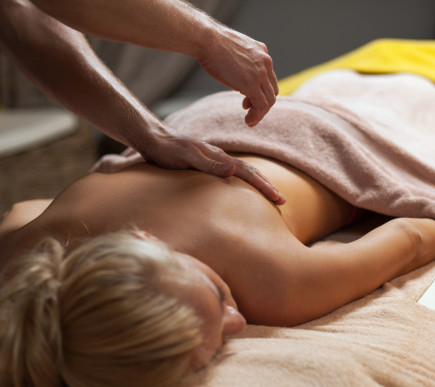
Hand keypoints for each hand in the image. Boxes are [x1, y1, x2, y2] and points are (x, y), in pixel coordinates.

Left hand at [138, 134, 285, 204]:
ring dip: (257, 183)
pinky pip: (231, 173)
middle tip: (281, 200)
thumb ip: (209, 164)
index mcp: (219, 157)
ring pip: (242, 172)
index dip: (264, 186)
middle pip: (250, 172)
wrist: (153, 138)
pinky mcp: (206, 164)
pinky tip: (241, 187)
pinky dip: (242, 180)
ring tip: (268, 194)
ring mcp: (214, 160)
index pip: (248, 173)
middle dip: (266, 186)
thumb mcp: (187, 157)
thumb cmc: (167, 150)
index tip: (279, 198)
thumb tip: (233, 171)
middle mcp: (220, 158)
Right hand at [197, 26, 277, 126]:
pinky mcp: (252, 84)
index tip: (248, 100)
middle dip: (263, 104)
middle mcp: (265, 62)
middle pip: (272, 90)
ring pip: (269, 100)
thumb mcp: (232, 49)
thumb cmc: (210, 43)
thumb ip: (239, 61)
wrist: (206, 39)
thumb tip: (235, 72)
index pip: (268, 77)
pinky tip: (249, 121)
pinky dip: (257, 116)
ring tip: (250, 121)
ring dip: (260, 113)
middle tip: (250, 112)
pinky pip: (261, 106)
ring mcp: (260, 73)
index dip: (261, 91)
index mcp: (261, 52)